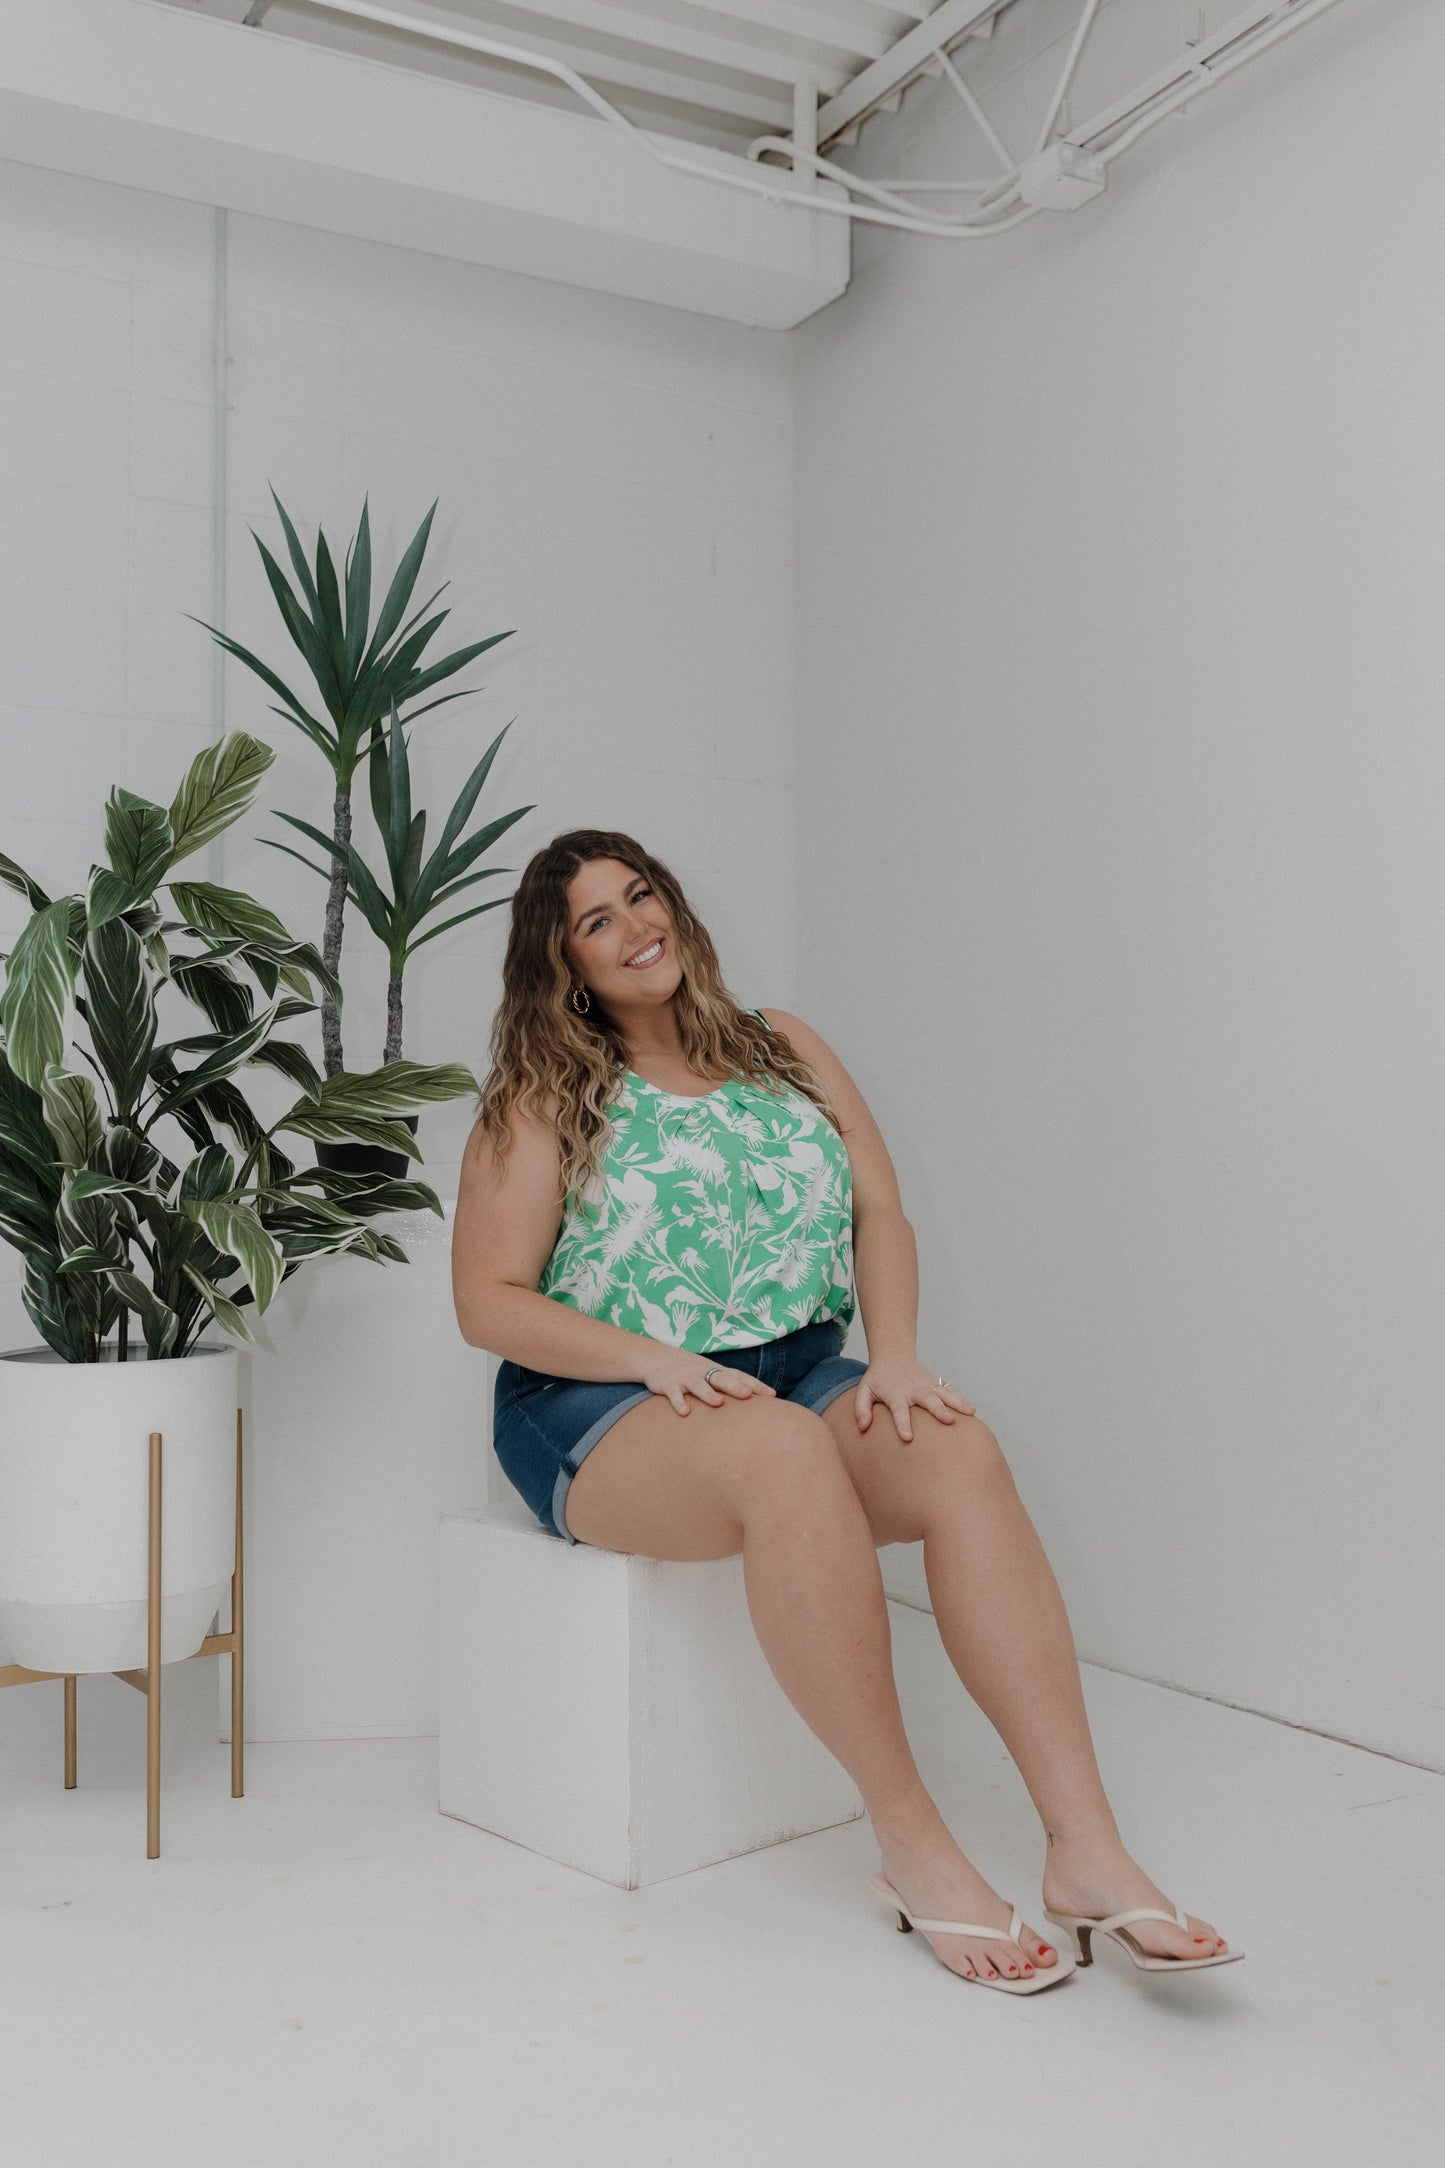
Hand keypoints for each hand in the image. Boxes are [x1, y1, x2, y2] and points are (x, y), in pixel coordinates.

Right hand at [640, 1346, 777, 1416]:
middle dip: (735, 1387)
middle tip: (748, 1396)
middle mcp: (703, 1372)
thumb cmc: (691, 1370)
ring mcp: (686, 1378)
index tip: (771, 1395)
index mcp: (716, 1371)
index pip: (739, 1376)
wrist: (657, 1358)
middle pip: (721, 1378)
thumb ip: (730, 1384)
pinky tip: (685, 1412)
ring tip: (718, 1403)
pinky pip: (674, 1394)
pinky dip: (679, 1402)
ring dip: (708, 1394)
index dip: (755, 1385)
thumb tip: (756, 1400)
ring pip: (698, 1385)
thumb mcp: (711, 1373)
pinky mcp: (669, 1384)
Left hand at [854, 1357, 974, 1442]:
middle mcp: (913, 1389)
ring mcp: (926, 1386)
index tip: (908, 1438)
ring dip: (956, 1403)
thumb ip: (861, 1409)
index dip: (903, 1424)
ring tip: (970, 1413)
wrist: (893, 1355)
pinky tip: (971, 1411)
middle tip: (948, 1421)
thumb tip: (863, 1428)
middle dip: (938, 1410)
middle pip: (927, 1400)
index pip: (899, 1410)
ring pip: (943, 1394)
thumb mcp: (864, 1391)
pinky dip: (960, 1400)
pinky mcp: (934, 1385)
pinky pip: (949, 1393)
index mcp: (895, 1393)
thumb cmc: (878, 1379)